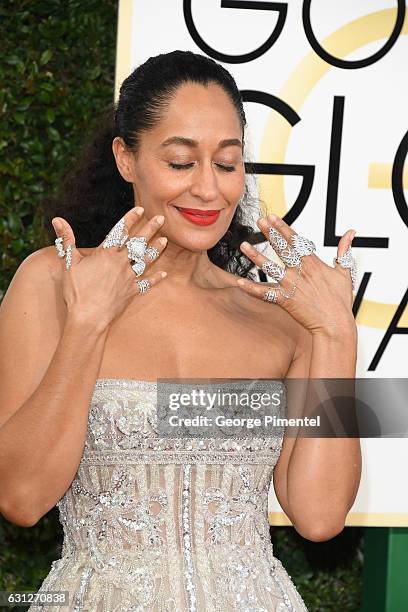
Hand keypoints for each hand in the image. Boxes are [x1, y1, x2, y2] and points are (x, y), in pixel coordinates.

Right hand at [51, 206, 167, 330]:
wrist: (89, 317)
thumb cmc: (77, 291)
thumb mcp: (69, 263)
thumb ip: (66, 239)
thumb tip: (57, 219)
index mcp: (106, 254)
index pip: (120, 232)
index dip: (130, 219)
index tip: (140, 209)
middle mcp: (120, 263)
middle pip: (138, 243)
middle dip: (150, 229)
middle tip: (161, 218)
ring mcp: (128, 278)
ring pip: (145, 260)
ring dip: (156, 250)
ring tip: (165, 240)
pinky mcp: (132, 292)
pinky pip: (147, 283)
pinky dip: (155, 279)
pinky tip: (164, 274)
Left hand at [235, 213, 356, 337]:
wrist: (335, 324)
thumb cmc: (340, 300)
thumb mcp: (345, 272)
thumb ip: (344, 250)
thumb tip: (351, 233)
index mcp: (313, 263)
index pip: (295, 240)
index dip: (283, 227)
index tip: (273, 217)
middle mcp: (300, 272)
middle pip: (282, 248)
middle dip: (270, 233)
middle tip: (259, 220)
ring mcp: (291, 286)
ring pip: (270, 268)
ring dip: (256, 256)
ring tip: (244, 246)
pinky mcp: (284, 300)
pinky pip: (264, 293)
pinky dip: (252, 289)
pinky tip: (240, 283)